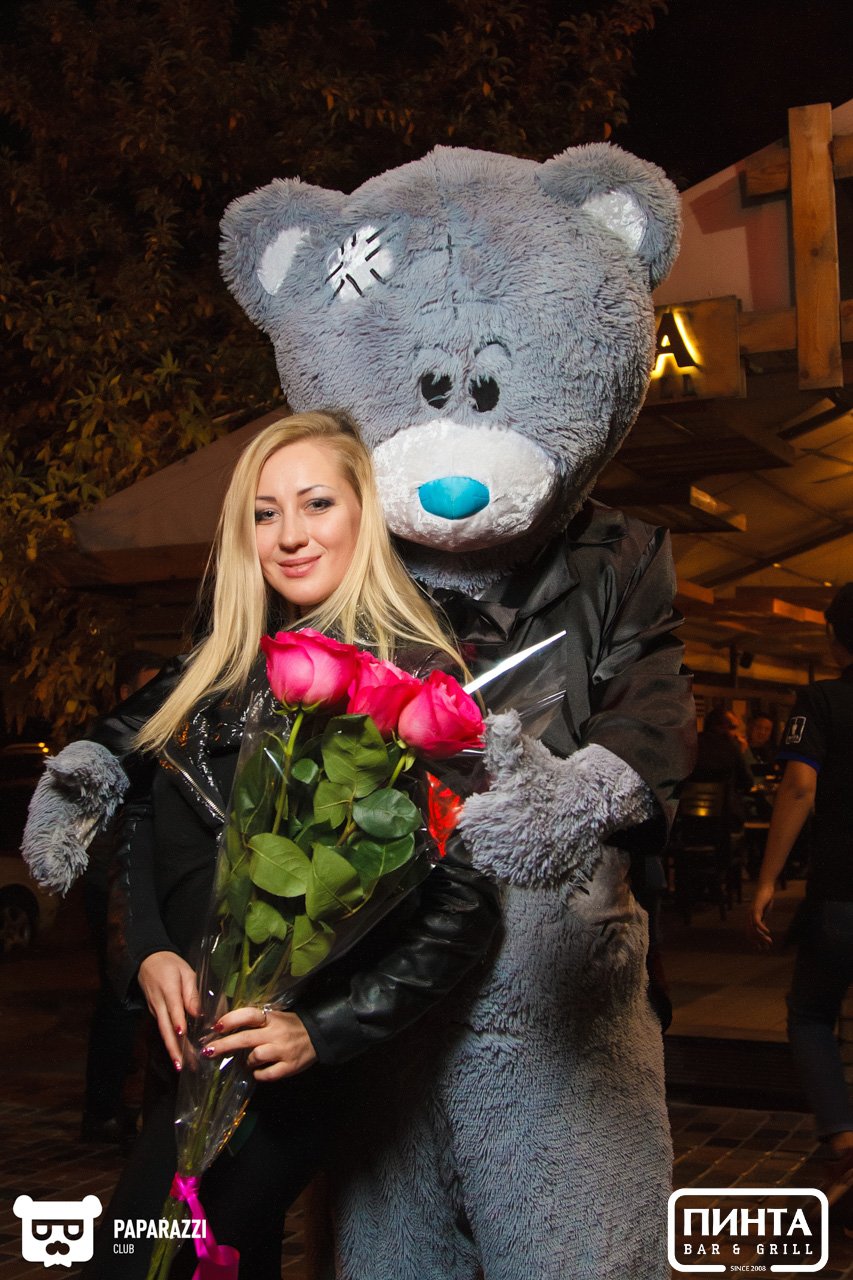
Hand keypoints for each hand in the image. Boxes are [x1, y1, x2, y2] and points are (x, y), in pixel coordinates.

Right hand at [138, 951, 200, 1067]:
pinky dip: (170, 1041)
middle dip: (174, 1048)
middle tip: (183, 1065)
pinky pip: (163, 1029)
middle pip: (165, 1028)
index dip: (178, 1021)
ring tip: (183, 1066)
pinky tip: (180, 1052)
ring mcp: (155, 1010)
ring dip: (172, 1049)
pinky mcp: (155, 1013)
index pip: (173, 1008)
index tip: (183, 1033)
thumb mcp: (186, 971)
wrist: (147, 960)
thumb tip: (197, 1013)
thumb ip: (192, 992)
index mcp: (168, 989)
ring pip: (163, 1032)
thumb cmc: (171, 965)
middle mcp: (159, 1004)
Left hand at [202, 1007, 317, 1081]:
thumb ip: (255, 1022)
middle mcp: (276, 1033)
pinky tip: (259, 1071)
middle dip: (223, 1045)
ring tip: (249, 1061)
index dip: (230, 1020)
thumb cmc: (289, 1026)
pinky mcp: (289, 1067)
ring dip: (247, 1061)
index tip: (215, 1027)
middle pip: (245, 1038)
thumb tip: (224, 1028)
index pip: (248, 1015)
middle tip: (207, 1051)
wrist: (317, 1035)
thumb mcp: (274, 1017)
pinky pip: (266, 1074)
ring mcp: (282, 1050)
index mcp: (271, 1017)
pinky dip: (259, 1074)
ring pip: (255, 1057)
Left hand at [749, 882, 774, 948]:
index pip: (749, 933)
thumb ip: (762, 921)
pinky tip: (768, 932)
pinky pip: (757, 921)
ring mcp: (751, 913)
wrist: (765, 888)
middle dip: (758, 942)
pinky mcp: (756, 909)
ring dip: (761, 937)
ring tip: (769, 942)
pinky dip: (762, 928)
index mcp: (749, 918)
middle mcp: (748, 917)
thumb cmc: (765, 901)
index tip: (762, 948)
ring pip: (753, 929)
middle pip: (750, 933)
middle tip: (766, 948)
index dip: (754, 942)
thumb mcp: (763, 913)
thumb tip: (764, 932)